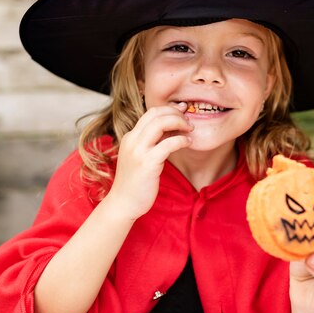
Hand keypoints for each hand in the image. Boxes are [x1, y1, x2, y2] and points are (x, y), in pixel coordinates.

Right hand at [107, 102, 192, 219]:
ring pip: (160, 123)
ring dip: (179, 122)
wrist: (123, 204)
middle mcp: (132, 140)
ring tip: (190, 128)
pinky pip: (168, 144)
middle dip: (176, 112)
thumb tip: (172, 129)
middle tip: (188, 120)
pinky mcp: (147, 163)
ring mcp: (138, 151)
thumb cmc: (135, 182)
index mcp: (130, 137)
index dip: (169, 109)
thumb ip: (153, 142)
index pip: (150, 112)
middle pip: (156, 113)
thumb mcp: (141, 157)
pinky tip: (188, 142)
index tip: (182, 110)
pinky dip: (181, 139)